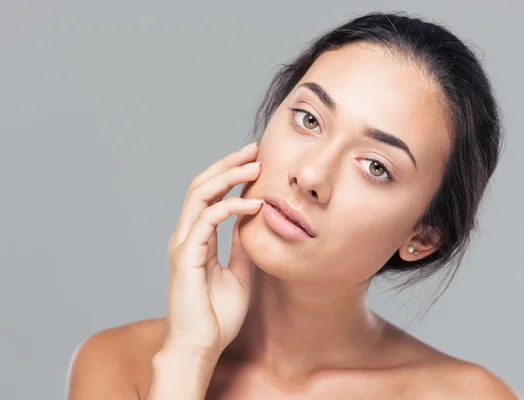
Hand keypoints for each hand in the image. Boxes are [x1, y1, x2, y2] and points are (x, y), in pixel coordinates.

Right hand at [162, 142, 261, 358]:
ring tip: (256, 165)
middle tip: (255, 149)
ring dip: (228, 176)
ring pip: (201, 194)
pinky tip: (254, 204)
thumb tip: (252, 223)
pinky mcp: (187, 256)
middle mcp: (186, 236)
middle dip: (228, 163)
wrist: (201, 346)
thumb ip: (241, 247)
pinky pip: (208, 220)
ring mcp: (184, 244)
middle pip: (202, 185)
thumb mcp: (239, 273)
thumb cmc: (217, 316)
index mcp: (197, 239)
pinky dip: (231, 206)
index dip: (230, 174)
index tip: (256, 161)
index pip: (210, 195)